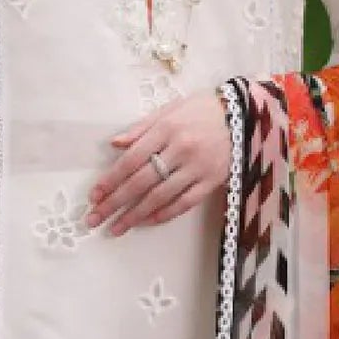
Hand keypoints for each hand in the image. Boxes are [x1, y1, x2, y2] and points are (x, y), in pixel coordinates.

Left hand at [86, 88, 230, 234]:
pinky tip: (147, 222)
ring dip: (135, 215)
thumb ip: (141, 128)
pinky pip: (185, 202)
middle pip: (141, 182)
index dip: (111, 180)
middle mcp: (180, 149)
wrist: (243, 114)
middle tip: (96, 218)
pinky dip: (165, 214)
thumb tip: (114, 144)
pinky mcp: (212, 180)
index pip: (131, 160)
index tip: (95, 195)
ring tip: (117, 228)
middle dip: (116, 203)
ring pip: (160, 197)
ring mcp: (197, 167)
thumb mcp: (169, 110)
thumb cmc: (201, 110)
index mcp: (166, 129)